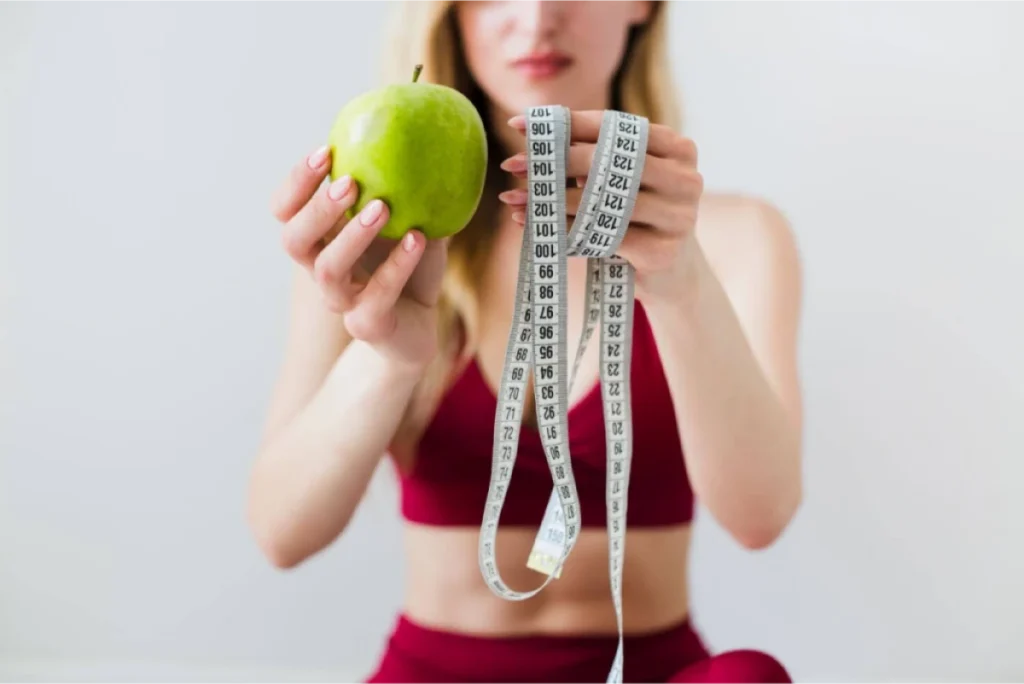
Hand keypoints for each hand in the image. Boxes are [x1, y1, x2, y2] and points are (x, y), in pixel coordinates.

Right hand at [270, 145, 447, 370]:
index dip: (296, 182)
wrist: (422, 330)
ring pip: (327, 270)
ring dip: (352, 235)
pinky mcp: (368, 326)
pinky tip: (419, 239)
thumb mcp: (411, 220)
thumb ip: (405, 186)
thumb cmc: (410, 268)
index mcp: (321, 239)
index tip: (325, 151)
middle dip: (317, 207)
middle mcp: (322, 269)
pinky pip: (375, 297)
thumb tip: (422, 128)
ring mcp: (341, 301)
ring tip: (384, 208)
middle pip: (293, 239)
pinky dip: (397, 266)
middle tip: (351, 182)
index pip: (286, 210)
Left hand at [498, 111, 703, 301]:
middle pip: (606, 161)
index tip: (520, 125)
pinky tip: (539, 229)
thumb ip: (594, 158)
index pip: (613, 126)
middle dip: (553, 162)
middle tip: (512, 164)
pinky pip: (601, 238)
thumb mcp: (625, 182)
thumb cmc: (640, 218)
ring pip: (601, 202)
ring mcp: (678, 216)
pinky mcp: (662, 252)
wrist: (674, 274)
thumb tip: (532, 139)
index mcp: (677, 148)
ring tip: (515, 198)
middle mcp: (685, 178)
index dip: (565, 122)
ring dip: (552, 201)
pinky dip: (565, 232)